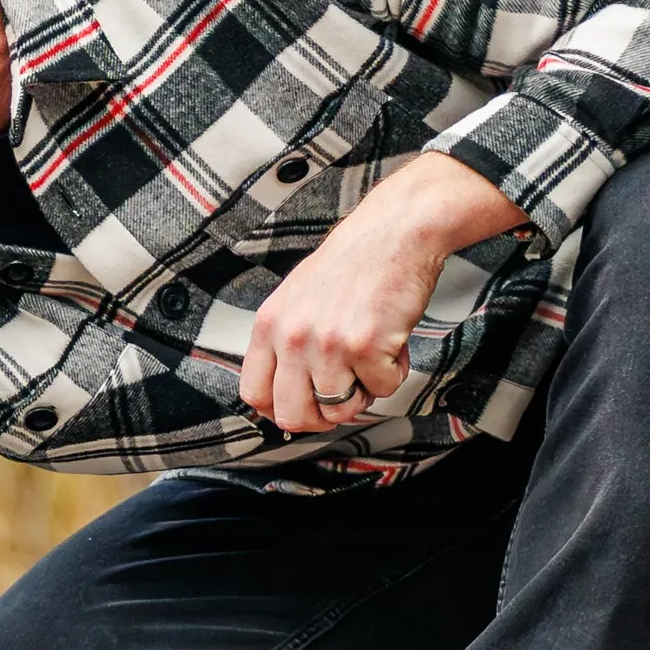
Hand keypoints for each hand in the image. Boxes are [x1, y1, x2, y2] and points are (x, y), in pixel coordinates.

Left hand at [241, 156, 526, 433]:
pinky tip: (391, 343)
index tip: (301, 409)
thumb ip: (286, 344)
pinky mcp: (366, 347)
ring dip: (364, 391)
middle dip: (323, 416)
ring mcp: (328, 344)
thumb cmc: (353, 262)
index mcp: (270, 325)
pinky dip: (394, 372)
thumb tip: (285, 392)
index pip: (255, 394)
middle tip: (343, 397)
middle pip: (293, 415)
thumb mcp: (297, 298)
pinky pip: (382, 389)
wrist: (393, 233)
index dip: (280, 410)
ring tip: (370, 358)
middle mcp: (293, 337)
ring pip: (341, 410)